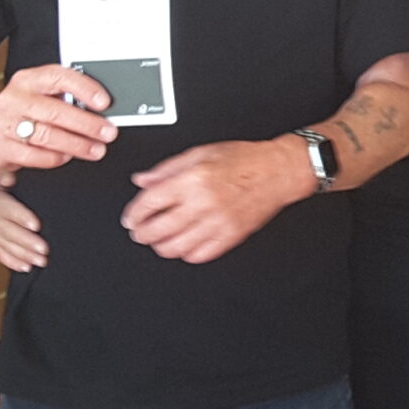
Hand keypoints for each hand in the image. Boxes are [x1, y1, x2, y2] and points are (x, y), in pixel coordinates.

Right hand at [0, 64, 116, 174]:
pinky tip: (68, 157)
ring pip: (46, 135)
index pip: (58, 77)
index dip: (84, 88)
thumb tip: (102, 109)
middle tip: (108, 133)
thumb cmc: (24, 112)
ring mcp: (3, 122)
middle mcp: (14, 98)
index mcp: (28, 79)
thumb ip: (66, 98)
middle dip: (87, 124)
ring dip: (76, 145)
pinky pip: (32, 155)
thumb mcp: (42, 96)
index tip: (104, 102)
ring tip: (96, 149)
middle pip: (55, 111)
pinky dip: (54, 158)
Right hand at [0, 172, 48, 272]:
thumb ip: (12, 169)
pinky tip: (26, 266)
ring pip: (2, 243)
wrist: (4, 175)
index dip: (18, 216)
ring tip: (41, 260)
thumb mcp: (12, 164)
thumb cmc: (14, 167)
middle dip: (23, 241)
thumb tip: (10, 178)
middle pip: (1, 229)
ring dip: (22, 253)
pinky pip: (0, 252)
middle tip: (44, 249)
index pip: (1, 206)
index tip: (36, 225)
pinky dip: (13, 261)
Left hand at [122, 139, 308, 263]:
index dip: (134, 214)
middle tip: (139, 232)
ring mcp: (218, 222)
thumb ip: (167, 169)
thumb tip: (142, 181)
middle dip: (142, 234)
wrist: (278, 171)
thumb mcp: (201, 153)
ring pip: (176, 247)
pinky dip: (186, 254)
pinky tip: (183, 245)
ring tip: (159, 241)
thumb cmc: (244, 160)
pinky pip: (200, 255)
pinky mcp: (231, 236)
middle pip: (158, 229)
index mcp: (193, 179)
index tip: (131, 218)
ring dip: (161, 247)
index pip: (150, 203)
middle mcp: (203, 202)